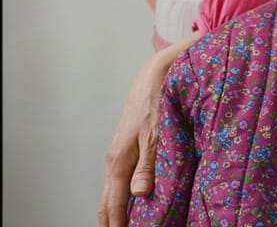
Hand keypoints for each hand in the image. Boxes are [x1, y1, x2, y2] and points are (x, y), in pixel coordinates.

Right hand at [98, 31, 200, 226]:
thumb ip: (148, 165)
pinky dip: (123, 198)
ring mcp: (120, 156)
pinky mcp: (128, 150)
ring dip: (118, 212)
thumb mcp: (157, 135)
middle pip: (107, 203)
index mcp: (118, 162)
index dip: (118, 226)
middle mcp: (114, 161)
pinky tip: (133, 206)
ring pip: (113, 193)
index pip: (113, 204)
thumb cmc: (158, 103)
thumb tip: (138, 194)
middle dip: (113, 223)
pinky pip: (121, 181)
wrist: (155, 76)